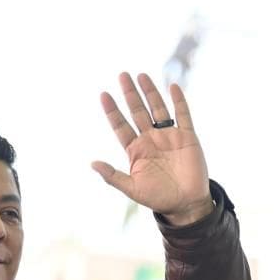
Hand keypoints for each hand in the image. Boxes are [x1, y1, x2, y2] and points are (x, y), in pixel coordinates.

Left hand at [92, 71, 212, 224]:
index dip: (112, 111)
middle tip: (122, 75)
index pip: (121, 126)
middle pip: (138, 111)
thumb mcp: (132, 188)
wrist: (186, 204)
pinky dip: (178, 101)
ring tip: (141, 76)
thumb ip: (112, 176)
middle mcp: (150, 139)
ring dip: (150, 92)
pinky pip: (183, 115)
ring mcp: (168, 136)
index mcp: (136, 150)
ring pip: (158, 109)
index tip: (103, 95)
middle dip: (130, 94)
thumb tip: (92, 163)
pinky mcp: (187, 137)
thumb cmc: (158, 198)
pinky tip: (172, 87)